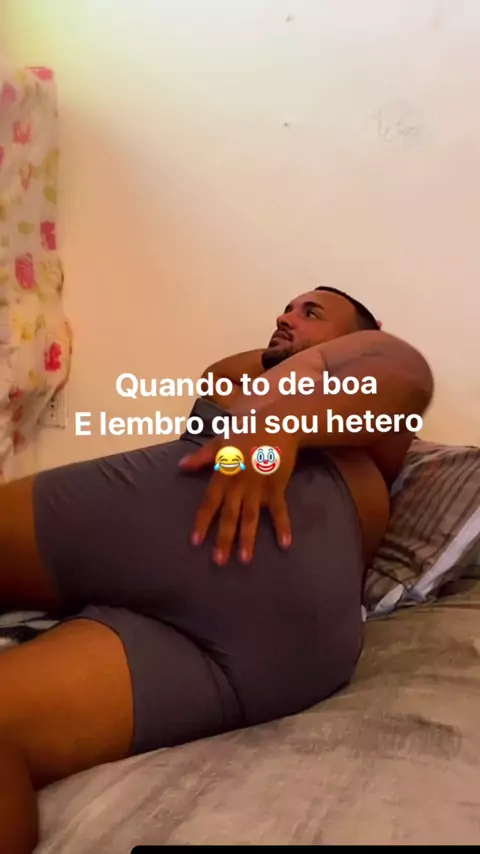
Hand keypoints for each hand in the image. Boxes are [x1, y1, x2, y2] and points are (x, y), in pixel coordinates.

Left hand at [179, 431, 299, 564]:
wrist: (278, 423)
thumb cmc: (246, 430)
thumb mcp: (220, 441)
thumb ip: (202, 457)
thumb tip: (181, 466)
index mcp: (223, 474)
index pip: (209, 503)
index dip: (202, 522)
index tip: (195, 542)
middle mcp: (239, 485)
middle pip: (229, 516)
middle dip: (223, 539)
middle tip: (218, 561)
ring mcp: (259, 488)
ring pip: (251, 517)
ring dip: (248, 539)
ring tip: (244, 560)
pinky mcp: (277, 487)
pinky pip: (279, 510)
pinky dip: (283, 526)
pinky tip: (285, 544)